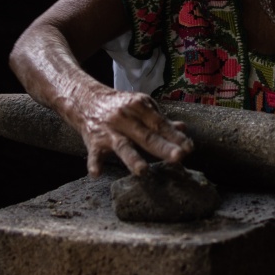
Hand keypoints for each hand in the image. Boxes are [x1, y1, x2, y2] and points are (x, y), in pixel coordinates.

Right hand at [76, 86, 193, 176]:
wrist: (85, 100)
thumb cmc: (120, 106)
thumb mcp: (140, 107)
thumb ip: (160, 120)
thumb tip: (182, 129)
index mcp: (138, 107)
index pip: (160, 124)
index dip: (175, 136)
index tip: (189, 148)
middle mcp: (124, 118)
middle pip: (146, 135)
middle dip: (163, 147)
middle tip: (178, 157)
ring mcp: (108, 130)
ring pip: (122, 146)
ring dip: (132, 158)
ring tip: (143, 171)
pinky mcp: (93, 141)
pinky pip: (94, 154)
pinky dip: (94, 163)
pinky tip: (97, 174)